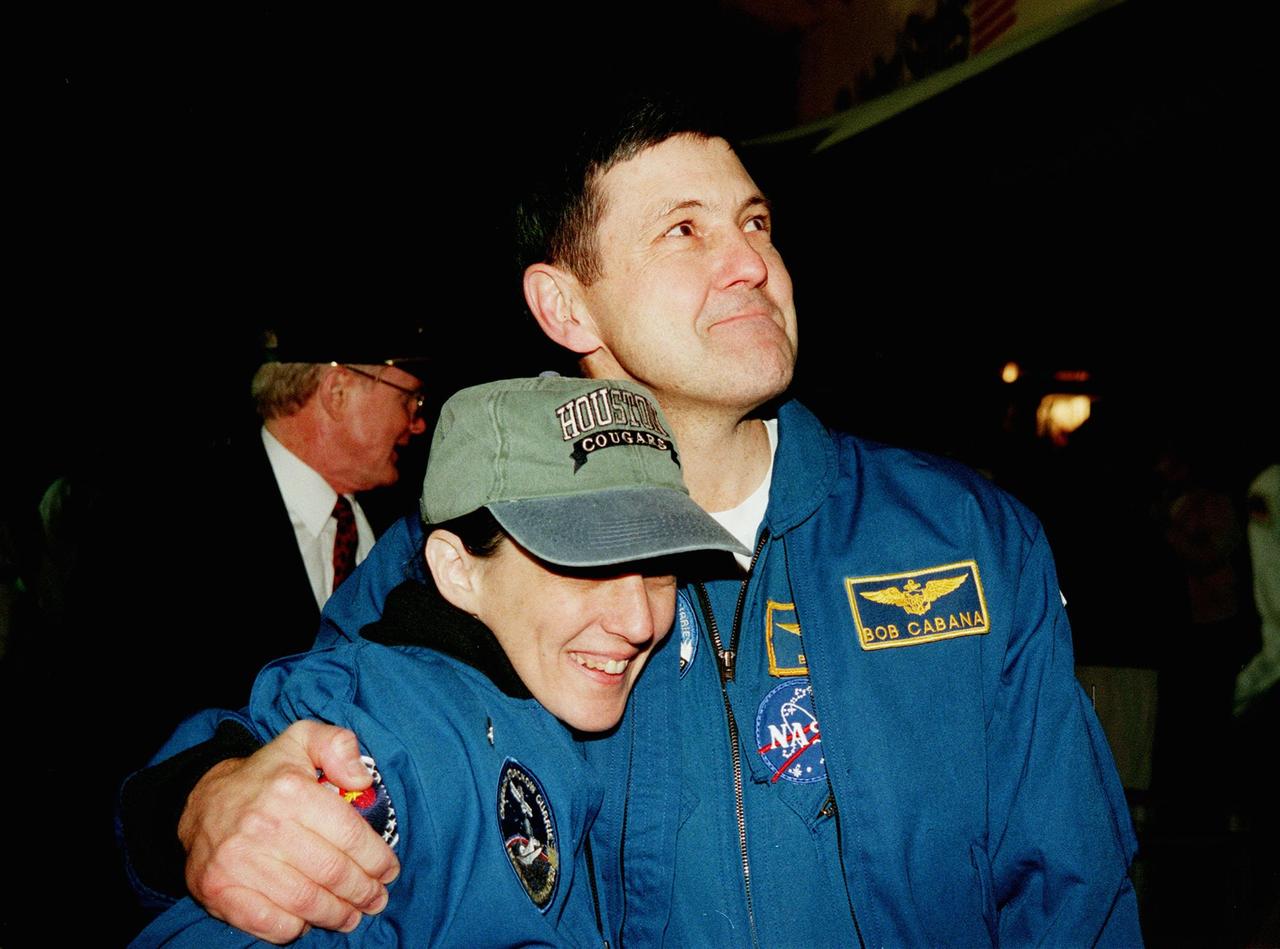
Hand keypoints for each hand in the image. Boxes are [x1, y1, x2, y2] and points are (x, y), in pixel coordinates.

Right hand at [177, 720, 399, 942]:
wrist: (201, 804)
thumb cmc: (266, 776)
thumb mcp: (302, 740)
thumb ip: (338, 745)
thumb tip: (361, 779)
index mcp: (290, 789)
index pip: (349, 834)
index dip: (376, 858)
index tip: (388, 870)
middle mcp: (264, 825)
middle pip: (332, 871)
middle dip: (363, 891)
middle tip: (375, 898)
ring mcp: (238, 861)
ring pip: (306, 901)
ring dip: (337, 914)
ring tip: (353, 915)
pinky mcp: (219, 889)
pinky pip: (270, 922)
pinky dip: (296, 927)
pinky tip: (309, 920)